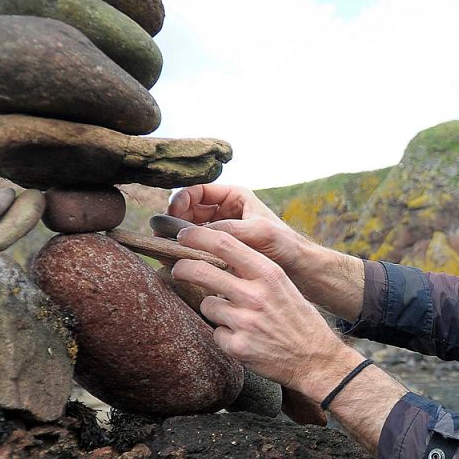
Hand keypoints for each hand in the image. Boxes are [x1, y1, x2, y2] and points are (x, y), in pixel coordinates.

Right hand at [170, 183, 311, 273]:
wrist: (298, 267)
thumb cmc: (284, 244)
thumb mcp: (258, 232)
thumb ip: (227, 230)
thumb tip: (193, 234)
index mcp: (234, 196)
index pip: (197, 191)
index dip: (181, 200)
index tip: (173, 214)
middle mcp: (224, 209)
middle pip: (188, 210)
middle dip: (174, 221)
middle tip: (160, 236)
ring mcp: (221, 229)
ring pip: (189, 229)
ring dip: (177, 237)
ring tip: (164, 249)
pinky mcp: (220, 248)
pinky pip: (197, 245)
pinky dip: (186, 250)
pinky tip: (177, 259)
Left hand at [171, 228, 360, 394]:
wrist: (316, 358)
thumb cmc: (297, 318)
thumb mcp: (282, 284)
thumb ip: (253, 270)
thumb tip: (218, 257)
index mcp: (268, 274)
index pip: (224, 244)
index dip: (197, 237)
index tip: (182, 236)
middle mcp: (255, 295)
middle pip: (202, 272)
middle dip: (183, 268)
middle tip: (178, 270)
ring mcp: (245, 322)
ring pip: (207, 305)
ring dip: (216, 310)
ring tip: (239, 318)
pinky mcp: (238, 346)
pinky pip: (216, 333)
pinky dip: (226, 336)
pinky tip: (245, 339)